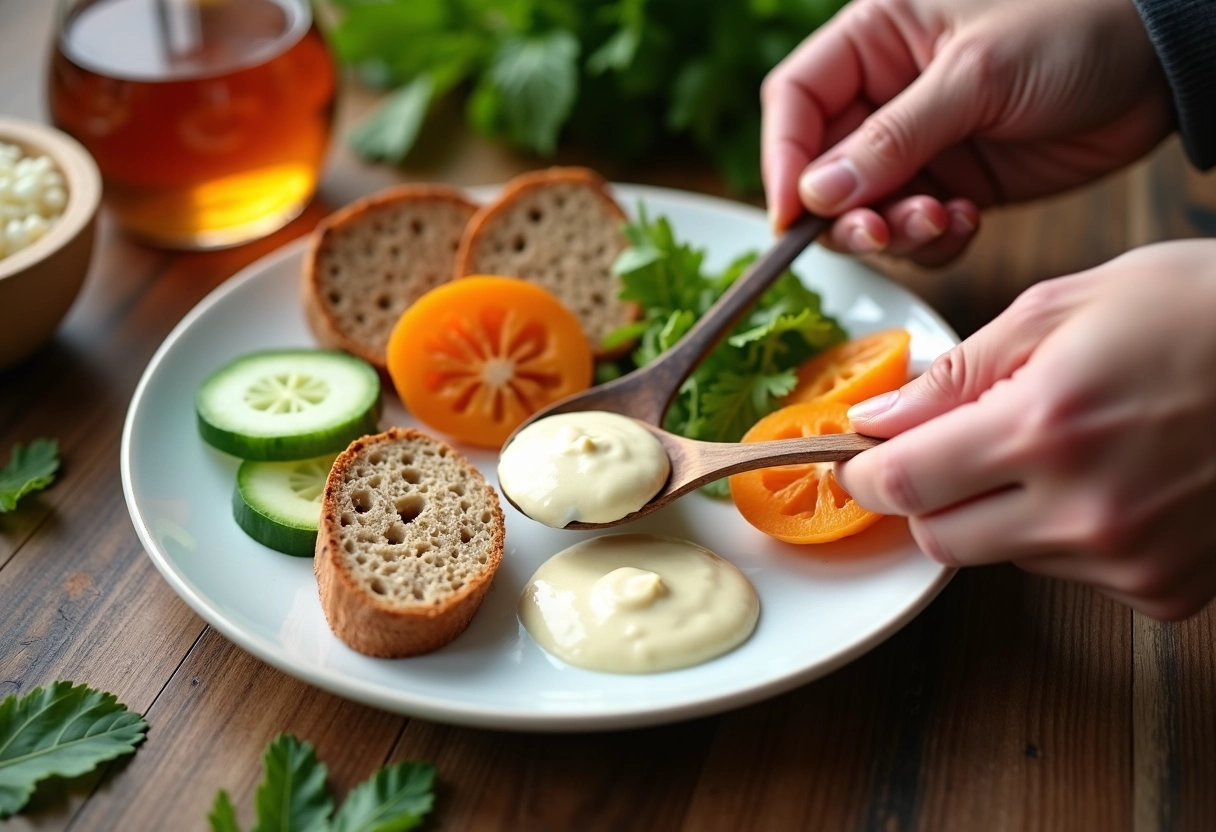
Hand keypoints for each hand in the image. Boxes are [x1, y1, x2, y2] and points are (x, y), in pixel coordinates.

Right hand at [762, 0, 1172, 263]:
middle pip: (823, 168)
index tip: (794, 215)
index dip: (783, 159)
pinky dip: (932, 240)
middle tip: (876, 232)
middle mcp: (886, 95)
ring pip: (867, 209)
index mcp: (875, 39)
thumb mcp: (976, 76)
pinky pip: (916, 230)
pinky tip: (968, 222)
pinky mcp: (956, 184)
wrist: (1161, 63)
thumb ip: (892, 138)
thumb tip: (817, 196)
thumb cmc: (1074, 28)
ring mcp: (921, 144)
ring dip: (892, 231)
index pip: (796, 101)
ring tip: (938, 221)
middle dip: (844, 210)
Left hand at [837, 240, 1215, 618]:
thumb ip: (956, 374)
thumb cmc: (1196, 308)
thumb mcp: (1062, 307)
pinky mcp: (1167, 589)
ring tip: (1062, 445)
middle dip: (929, 495)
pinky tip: (1111, 479)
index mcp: (1045, 426)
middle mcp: (1085, 509)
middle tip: (957, 446)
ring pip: (1002, 555)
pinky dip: (1064, 533)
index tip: (860, 461)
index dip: (865, 474)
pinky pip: (1069, 573)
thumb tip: (876, 422)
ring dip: (1000, 510)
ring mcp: (1130, 559)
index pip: (904, 484)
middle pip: (940, 538)